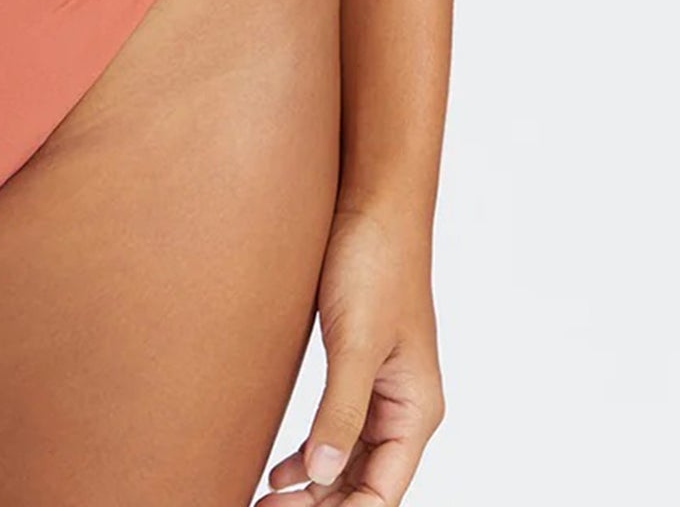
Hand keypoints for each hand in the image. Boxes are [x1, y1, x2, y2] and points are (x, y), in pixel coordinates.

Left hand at [259, 200, 444, 503]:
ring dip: (313, 488)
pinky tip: (280, 470)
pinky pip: (338, 430)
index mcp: (415, 409)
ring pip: (348, 461)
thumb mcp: (354, 340)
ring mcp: (379, 388)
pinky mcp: (354, 365)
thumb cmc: (374, 263)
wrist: (372, 202)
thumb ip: (340, 409)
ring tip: (264, 501)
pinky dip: (310, 456)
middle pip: (364, 483)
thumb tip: (321, 475)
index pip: (383, 493)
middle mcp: (402, 407)